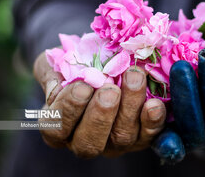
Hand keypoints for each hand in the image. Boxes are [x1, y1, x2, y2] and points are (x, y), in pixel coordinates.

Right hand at [33, 51, 165, 157]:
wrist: (107, 62)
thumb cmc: (76, 65)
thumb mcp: (55, 64)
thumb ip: (51, 74)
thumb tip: (57, 85)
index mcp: (59, 127)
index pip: (57, 128)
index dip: (69, 110)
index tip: (83, 86)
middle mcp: (86, 140)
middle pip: (89, 142)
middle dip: (101, 116)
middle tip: (110, 90)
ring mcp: (115, 141)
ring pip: (121, 137)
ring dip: (129, 108)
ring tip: (134, 78)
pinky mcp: (142, 136)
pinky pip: (149, 135)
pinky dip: (153, 121)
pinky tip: (154, 103)